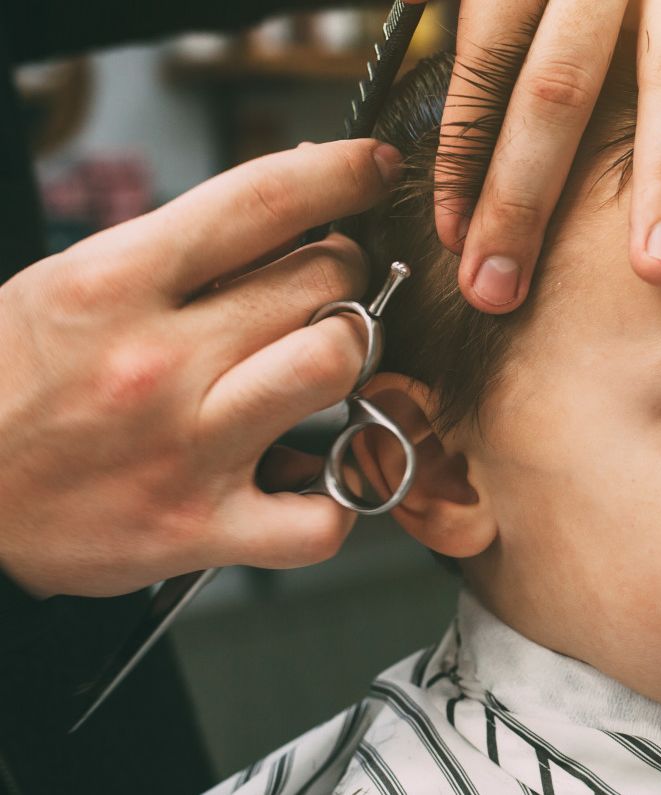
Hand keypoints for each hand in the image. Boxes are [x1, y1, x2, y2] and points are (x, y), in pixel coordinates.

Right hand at [0, 139, 401, 598]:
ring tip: (319, 362)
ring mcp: (187, 449)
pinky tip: (312, 476)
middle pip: (324, 281)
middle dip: (343, 274)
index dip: (342, 174)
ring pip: (337, 365)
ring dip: (350, 357)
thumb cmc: (11, 385)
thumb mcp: (72, 284)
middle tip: (322, 289)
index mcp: (114, 283)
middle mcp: (156, 362)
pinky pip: (322, 516)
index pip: (263, 199)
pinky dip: (338, 500)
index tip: (375, 168)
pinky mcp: (203, 527)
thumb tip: (296, 206)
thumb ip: (180, 250)